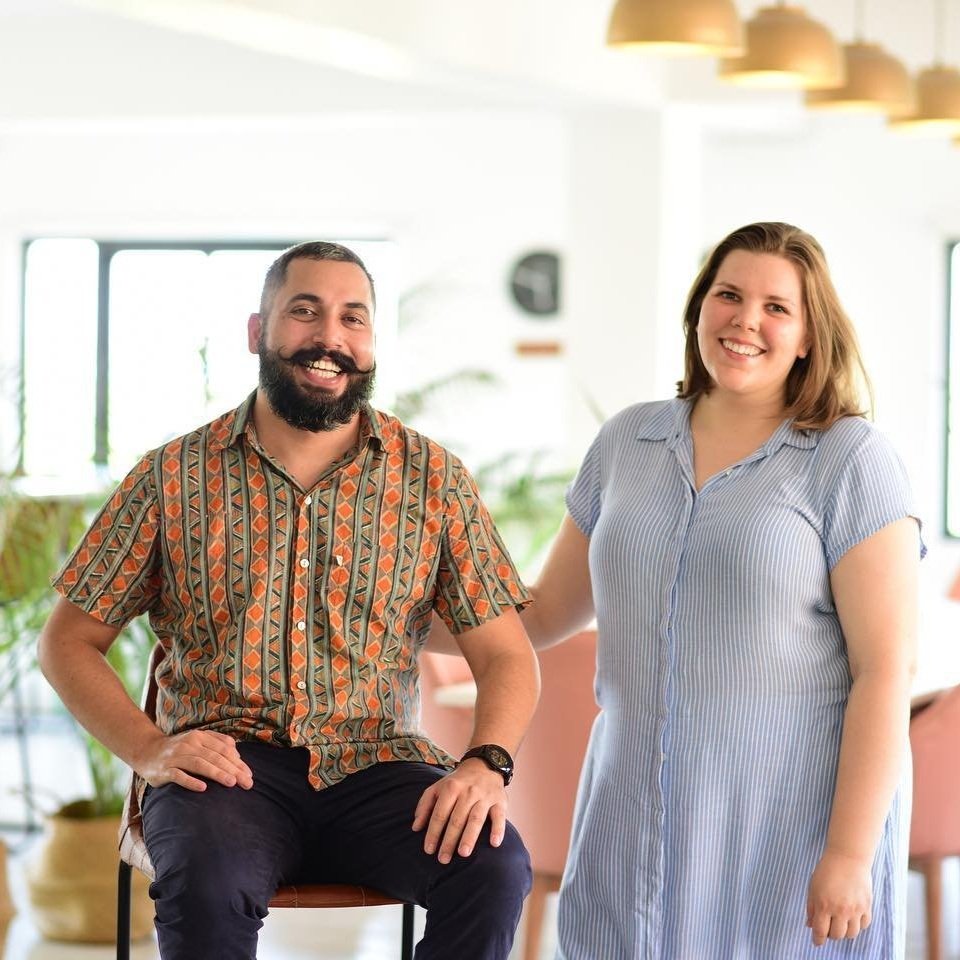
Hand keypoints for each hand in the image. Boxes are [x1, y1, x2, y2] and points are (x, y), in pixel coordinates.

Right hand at [135, 729, 253, 792]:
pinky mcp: (163, 770)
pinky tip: (203, 788)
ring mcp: (175, 757)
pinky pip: (178, 776)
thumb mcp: (198, 741)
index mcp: (200, 737)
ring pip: (200, 764)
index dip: (238, 762)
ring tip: (231, 783)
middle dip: (233, 770)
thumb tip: (237, 754)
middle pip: (215, 756)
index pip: (224, 749)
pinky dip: (191, 781)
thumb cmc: (179, 749)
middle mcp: (189, 744)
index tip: (249, 775)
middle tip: (247, 783)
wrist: (147, 751)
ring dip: (217, 773)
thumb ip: (217, 743)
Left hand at [411, 759, 506, 863]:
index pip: (440, 813)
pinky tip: (494, 843)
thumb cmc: (457, 783)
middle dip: (449, 840)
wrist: (484, 765)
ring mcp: (485, 796)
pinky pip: (499, 816)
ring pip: (476, 818)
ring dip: (470, 836)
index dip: (433, 832)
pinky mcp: (500, 801)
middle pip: (457, 819)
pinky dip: (498, 829)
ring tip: (463, 853)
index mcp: (451, 788)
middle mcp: (468, 792)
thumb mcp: (438, 787)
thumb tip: (415, 827)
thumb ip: (425, 805)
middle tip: (443, 859)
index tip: (429, 850)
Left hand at [806, 850, 871, 946]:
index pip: (820, 932)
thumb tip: (810, 926)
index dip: (817, 940)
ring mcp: (855, 910)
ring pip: (851, 934)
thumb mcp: (813, 887)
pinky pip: (864, 925)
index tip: (817, 942)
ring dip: (844, 931)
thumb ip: (811, 908)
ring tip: (840, 922)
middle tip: (828, 927)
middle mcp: (840, 910)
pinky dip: (857, 925)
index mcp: (824, 905)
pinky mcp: (867, 907)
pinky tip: (852, 917)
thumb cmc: (827, 870)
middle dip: (830, 934)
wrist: (848, 858)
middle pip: (837, 936)